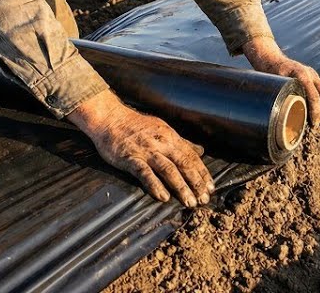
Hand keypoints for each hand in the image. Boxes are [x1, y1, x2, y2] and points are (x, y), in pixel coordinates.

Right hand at [67, 90, 213, 206]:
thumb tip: (201, 151)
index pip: (191, 156)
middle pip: (183, 163)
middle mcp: (161, 143)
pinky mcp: (130, 158)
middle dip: (196, 182)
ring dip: (181, 187)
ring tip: (189, 202)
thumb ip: (181, 142)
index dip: (202, 172)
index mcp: (170, 136)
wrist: (109, 117)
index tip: (211, 187)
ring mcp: (146, 151)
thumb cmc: (135, 125)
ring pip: (168, 170)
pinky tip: (163, 197)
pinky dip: (155, 185)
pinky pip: (145, 173)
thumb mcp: (162, 129)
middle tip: (204, 199)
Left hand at [241, 37, 319, 126]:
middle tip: (315, 124)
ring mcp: (313, 75)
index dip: (315, 111)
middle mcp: (310, 73)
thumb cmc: (270, 71)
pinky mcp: (313, 78)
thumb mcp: (274, 81)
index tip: (313, 123)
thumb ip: (281, 92)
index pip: (314, 95)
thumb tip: (285, 114)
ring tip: (316, 120)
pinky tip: (315, 112)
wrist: (270, 58)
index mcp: (302, 74)